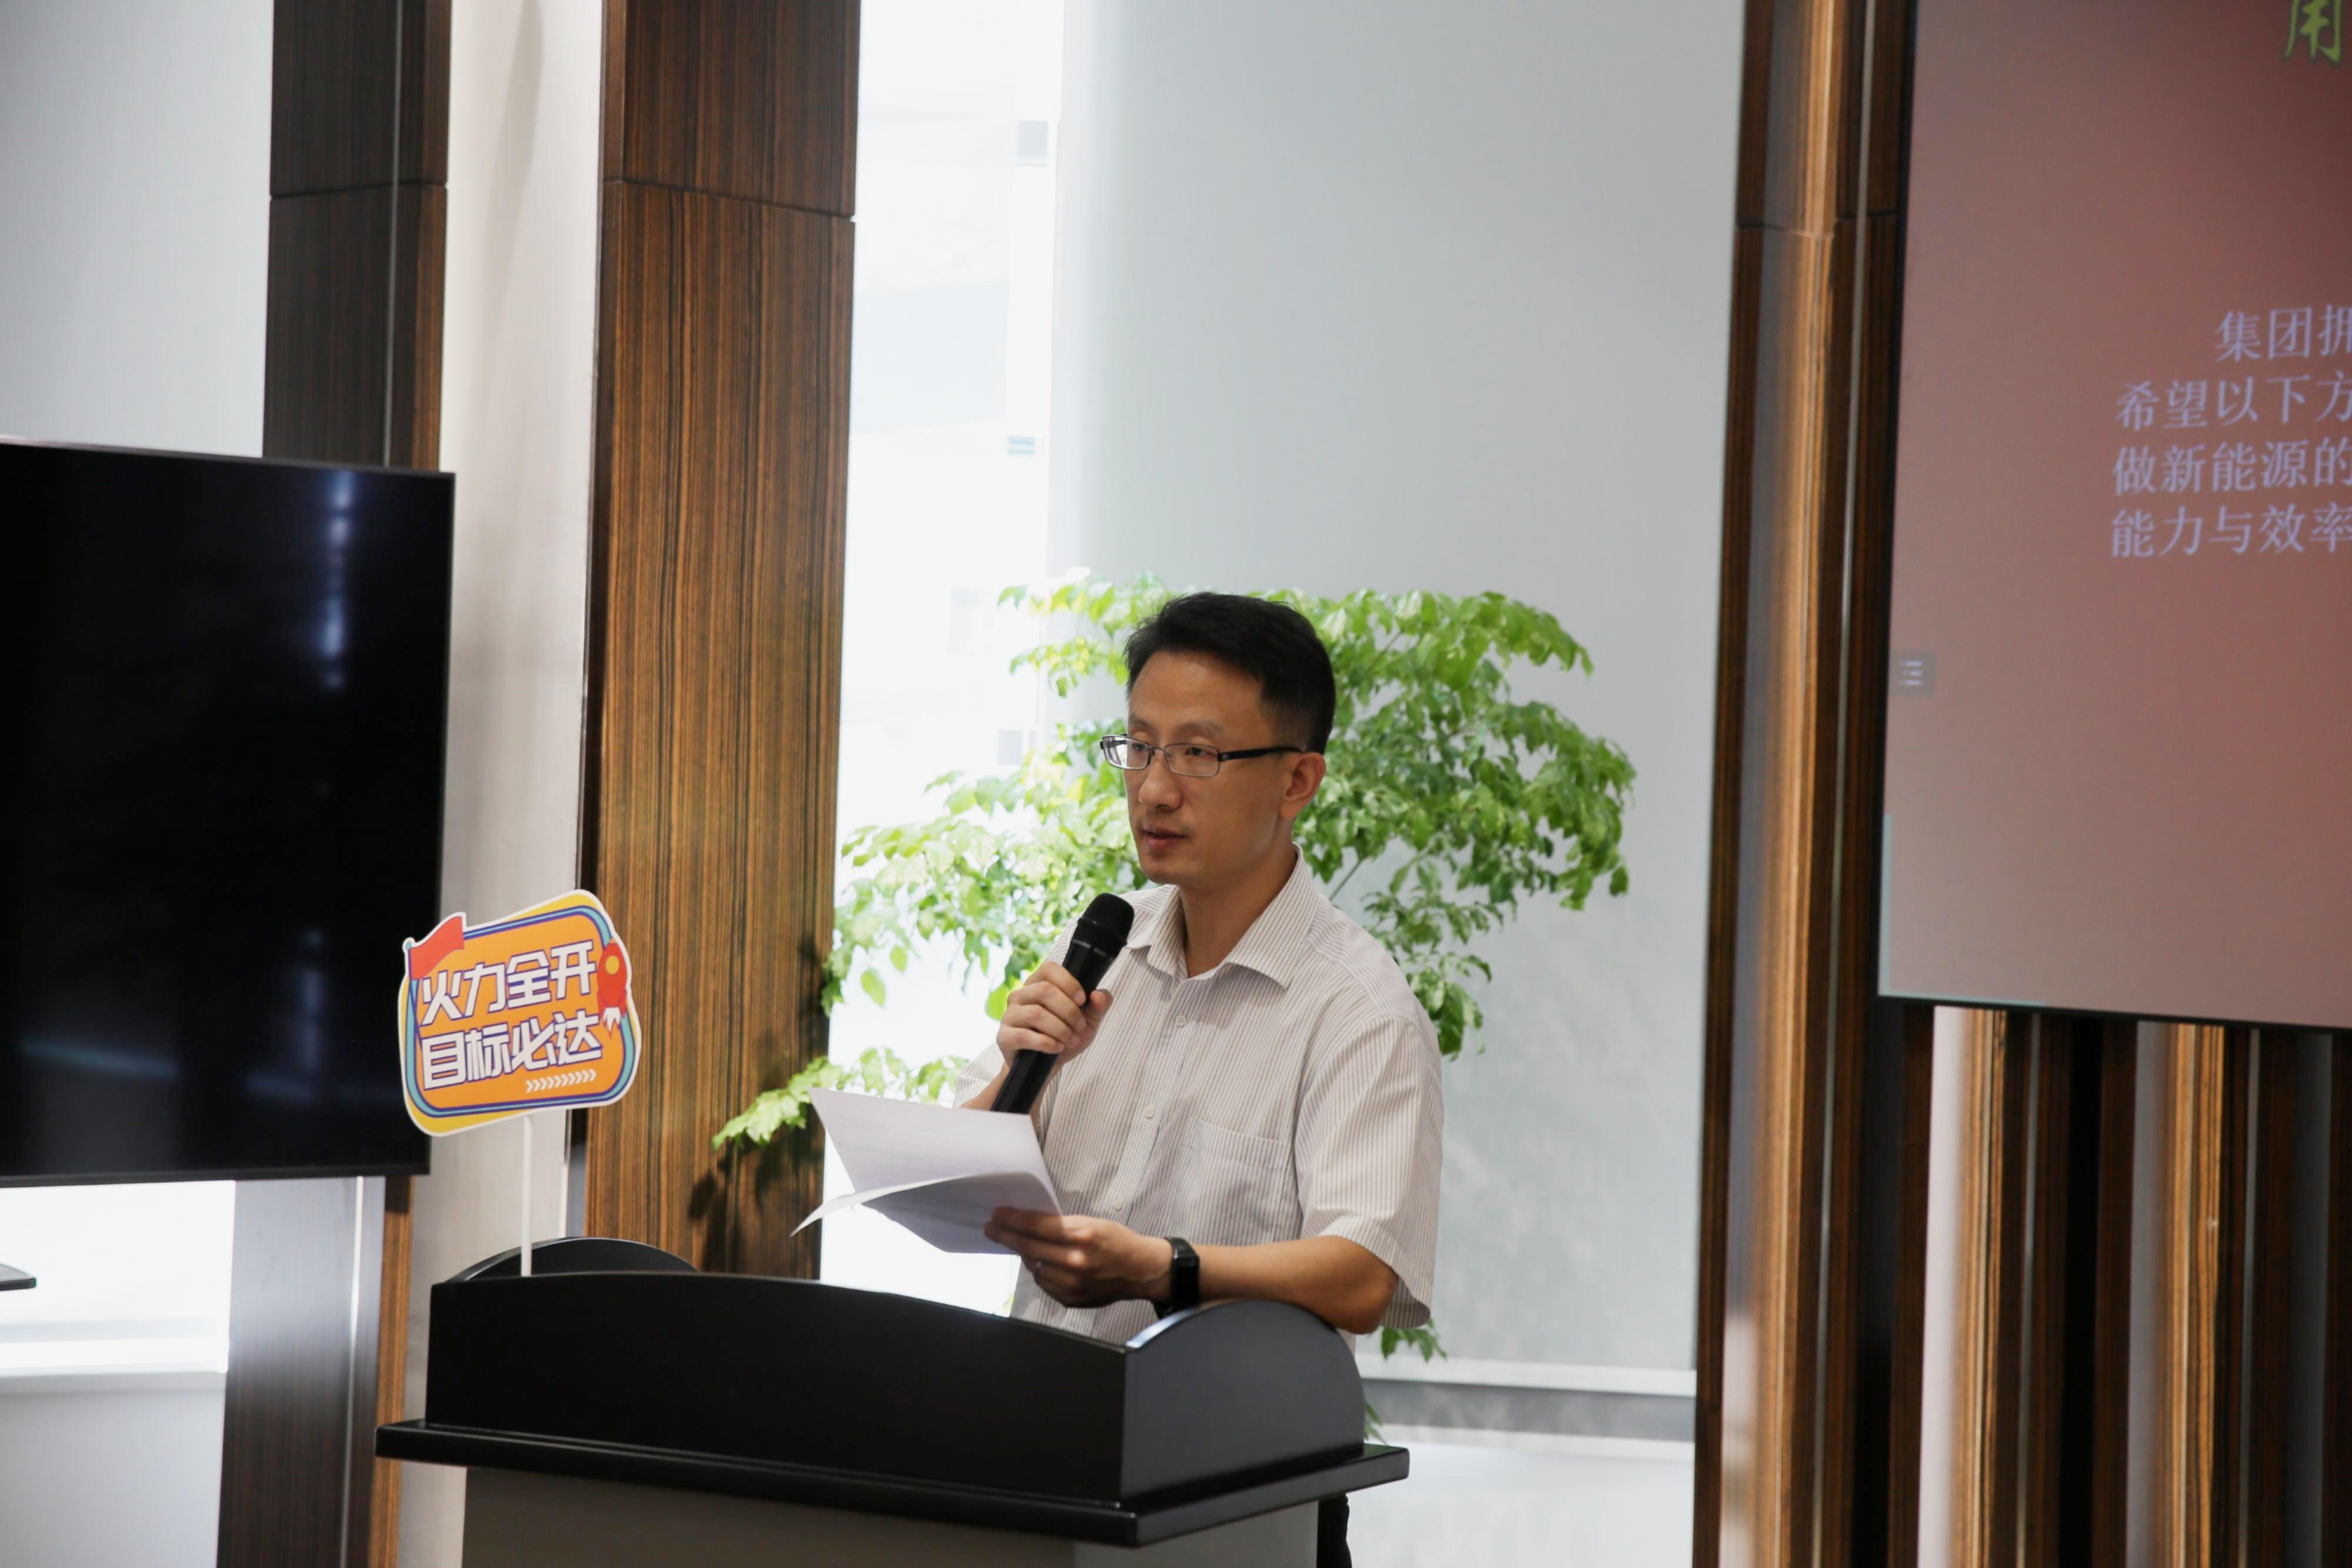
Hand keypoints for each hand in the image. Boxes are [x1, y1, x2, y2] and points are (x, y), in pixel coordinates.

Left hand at [984, 1209, 1171, 1308]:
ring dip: (1028, 1256)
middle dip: (1006, 1236)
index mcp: (1080, 1235)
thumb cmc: (1116, 1240)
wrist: (1140, 1270)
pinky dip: (1043, 1272)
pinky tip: (1049, 1265)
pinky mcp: (1070, 1299)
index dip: (1012, 1219)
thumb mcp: (1091, 1223)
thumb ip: (1061, 1227)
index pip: (1035, 1226)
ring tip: (1029, 1247)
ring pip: (1034, 1268)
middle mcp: (1073, 1261)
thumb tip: (1028, 1227)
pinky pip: (1044, 1283)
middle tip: (991, 1228)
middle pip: (1028, 1247)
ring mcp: (1071, 1283)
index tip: (996, 1214)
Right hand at [994, 961, 1112, 1066]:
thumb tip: (1099, 995)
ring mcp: (1009, 1015)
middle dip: (1069, 1011)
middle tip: (1080, 1026)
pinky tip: (1057, 1048)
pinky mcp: (1005, 1037)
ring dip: (1060, 1029)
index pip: (1049, 969)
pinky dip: (1047, 1043)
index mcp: (1038, 984)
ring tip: (1071, 1040)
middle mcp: (1020, 995)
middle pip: (1044, 991)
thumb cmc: (1065, 1037)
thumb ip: (1099, 1006)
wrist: (1048, 1067)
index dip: (1068, 982)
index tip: (1082, 1000)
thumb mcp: (1089, 1021)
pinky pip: (1024, 1036)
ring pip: (1036, 1013)